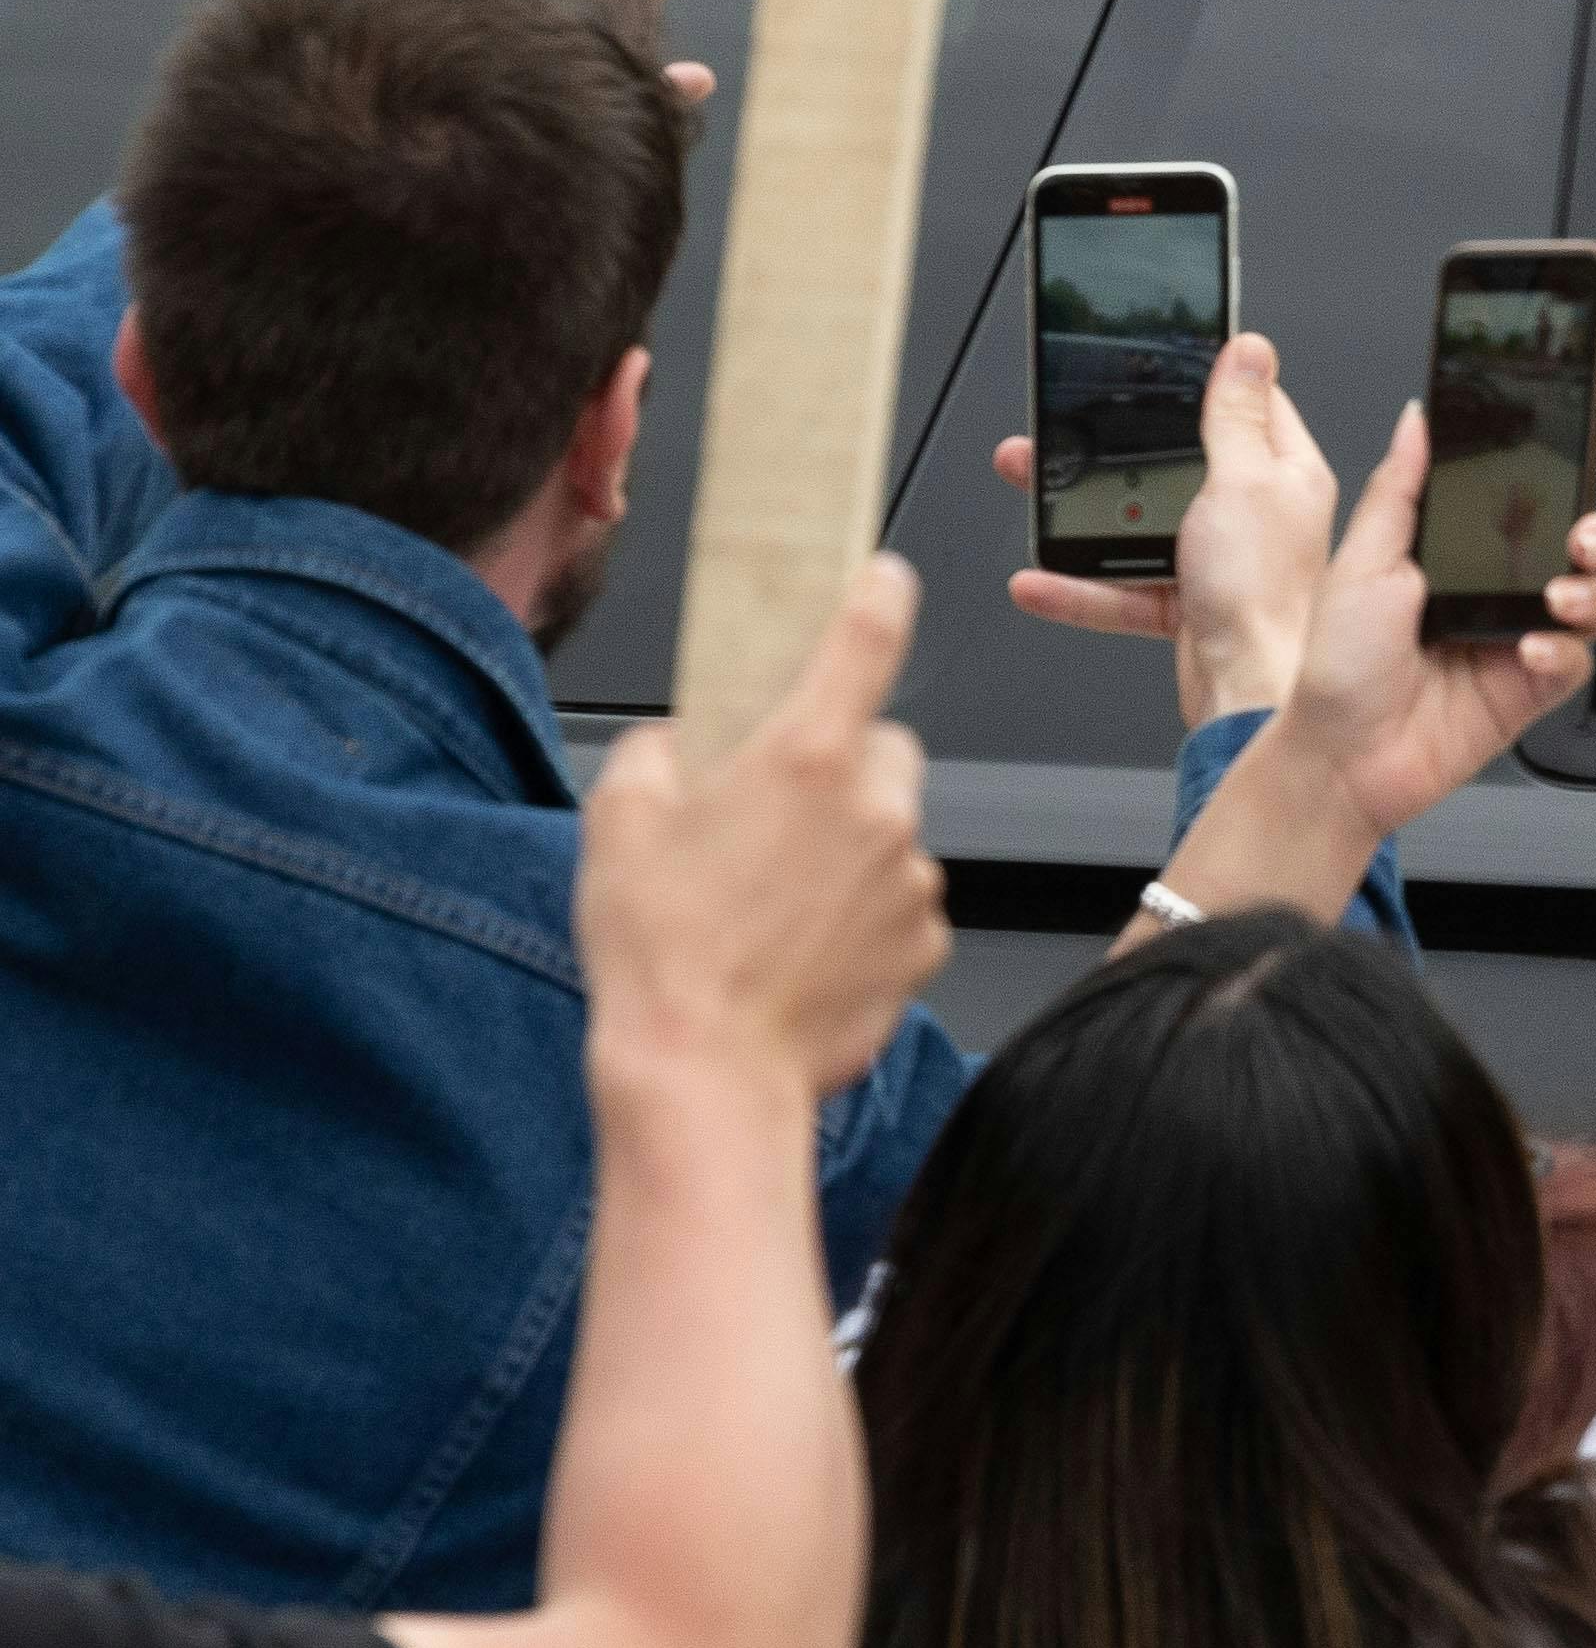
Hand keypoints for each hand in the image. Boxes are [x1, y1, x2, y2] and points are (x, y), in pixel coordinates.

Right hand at [574, 558, 945, 1096]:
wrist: (706, 1071)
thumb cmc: (660, 954)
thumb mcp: (619, 821)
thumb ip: (660, 753)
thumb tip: (682, 740)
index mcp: (803, 758)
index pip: (865, 642)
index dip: (878, 596)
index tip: (885, 576)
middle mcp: (876, 810)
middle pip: (882, 750)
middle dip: (840, 765)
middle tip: (773, 812)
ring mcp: (911, 878)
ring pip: (893, 831)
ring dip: (850, 846)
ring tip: (774, 900)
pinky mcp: (925, 942)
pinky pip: (902, 901)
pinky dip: (865, 912)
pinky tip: (805, 946)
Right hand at [984, 331, 1346, 728]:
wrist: (1252, 693)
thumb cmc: (1267, 596)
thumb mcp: (1243, 482)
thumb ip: (1236, 418)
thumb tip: (1250, 350)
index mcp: (1287, 474)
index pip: (1251, 405)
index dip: (1207, 380)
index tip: (1163, 361)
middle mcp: (1259, 515)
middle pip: (1177, 462)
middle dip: (1114, 447)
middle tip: (1060, 428)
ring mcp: (1223, 562)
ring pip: (1140, 523)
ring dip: (1082, 514)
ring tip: (1031, 488)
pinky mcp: (1191, 607)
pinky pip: (1124, 589)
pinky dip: (1080, 588)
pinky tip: (1040, 580)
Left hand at [1268, 397, 1595, 837]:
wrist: (1344, 757)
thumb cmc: (1339, 667)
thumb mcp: (1361, 560)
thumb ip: (1400, 487)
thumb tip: (1418, 420)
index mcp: (1459, 548)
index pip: (1524, 489)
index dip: (1565, 452)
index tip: (1594, 408)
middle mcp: (1497, 588)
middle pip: (1582, 540)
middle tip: (1584, 535)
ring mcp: (1521, 635)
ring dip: (1594, 590)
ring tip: (1561, 597)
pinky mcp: (1535, 685)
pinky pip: (1579, 660)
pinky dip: (1564, 650)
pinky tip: (1531, 649)